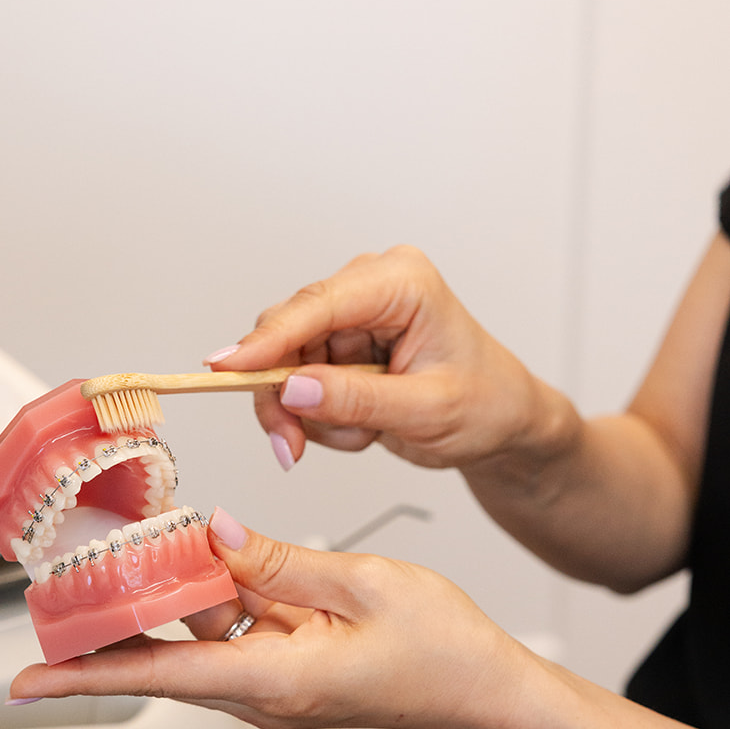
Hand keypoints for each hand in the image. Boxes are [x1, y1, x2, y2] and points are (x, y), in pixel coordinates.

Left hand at [9, 508, 529, 728]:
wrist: (485, 689)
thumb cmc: (442, 648)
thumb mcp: (359, 583)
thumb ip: (276, 560)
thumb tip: (214, 534)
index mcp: (276, 680)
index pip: (159, 676)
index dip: (87, 675)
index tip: (29, 677)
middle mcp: (262, 694)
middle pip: (163, 657)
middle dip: (110, 620)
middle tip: (56, 584)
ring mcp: (273, 686)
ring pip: (196, 638)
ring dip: (167, 597)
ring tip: (135, 545)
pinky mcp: (286, 671)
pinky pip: (230, 633)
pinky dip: (210, 598)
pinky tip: (202, 558)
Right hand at [205, 247, 551, 471]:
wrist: (504, 424)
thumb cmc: (487, 405)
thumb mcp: (426, 410)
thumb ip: (356, 399)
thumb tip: (291, 388)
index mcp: (401, 282)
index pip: (317, 305)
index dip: (267, 339)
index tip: (225, 368)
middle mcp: (370, 288)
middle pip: (287, 335)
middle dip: (286, 396)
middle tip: (289, 446)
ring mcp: (351, 317)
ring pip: (284, 365)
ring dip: (310, 415)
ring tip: (361, 435)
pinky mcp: (339, 345)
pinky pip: (298, 384)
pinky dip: (320, 418)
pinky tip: (361, 426)